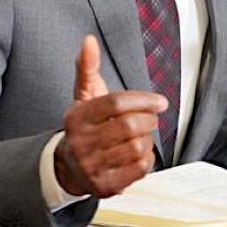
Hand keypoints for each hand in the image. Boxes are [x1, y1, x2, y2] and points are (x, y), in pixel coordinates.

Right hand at [54, 35, 167, 196]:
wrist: (67, 166)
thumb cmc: (83, 125)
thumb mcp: (83, 95)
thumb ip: (87, 66)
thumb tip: (89, 40)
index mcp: (77, 117)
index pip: (116, 103)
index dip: (143, 100)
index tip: (159, 101)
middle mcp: (81, 142)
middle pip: (129, 126)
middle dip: (148, 119)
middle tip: (150, 118)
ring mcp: (91, 165)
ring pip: (137, 147)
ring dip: (147, 140)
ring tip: (141, 136)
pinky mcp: (103, 185)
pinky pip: (138, 169)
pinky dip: (146, 159)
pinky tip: (139, 153)